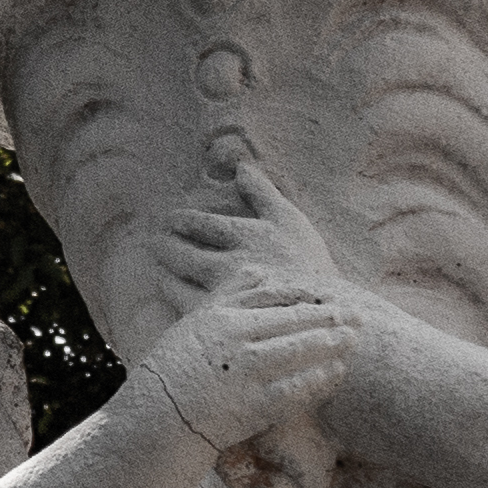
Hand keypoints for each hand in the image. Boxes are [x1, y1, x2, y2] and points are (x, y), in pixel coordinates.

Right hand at [143, 279, 356, 461]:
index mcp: (220, 317)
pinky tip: (336, 373)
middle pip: (291, 321)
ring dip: (329, 345)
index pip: (272, 298)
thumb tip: (259, 270)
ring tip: (353, 340)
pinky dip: (319, 379)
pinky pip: (296, 388)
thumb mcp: (195, 321)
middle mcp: (235, 341)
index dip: (304, 296)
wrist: (159, 417)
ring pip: (298, 351)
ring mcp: (246, 372)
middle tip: (356, 315)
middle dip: (328, 318)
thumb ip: (229, 294)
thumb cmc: (175, 368)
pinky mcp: (255, 404)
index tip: (327, 294)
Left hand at [147, 147, 347, 310]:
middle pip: (183, 251)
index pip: (201, 224)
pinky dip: (175, 296)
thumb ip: (262, 192)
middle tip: (156, 240)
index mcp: (248, 236)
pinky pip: (189, 307)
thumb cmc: (313, 265)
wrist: (331, 316)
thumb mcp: (291, 220)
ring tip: (160, 268)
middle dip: (166, 243)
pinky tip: (171, 292)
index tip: (171, 219)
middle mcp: (231, 263)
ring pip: (180, 279)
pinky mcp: (224, 321)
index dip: (181, 220)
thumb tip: (241, 166)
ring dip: (166, 270)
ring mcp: (226, 294)